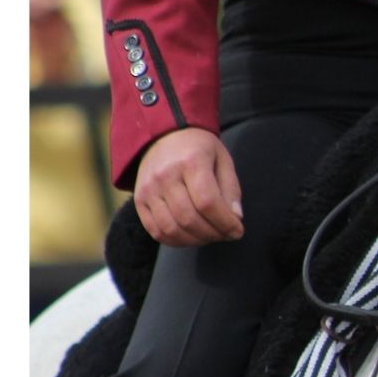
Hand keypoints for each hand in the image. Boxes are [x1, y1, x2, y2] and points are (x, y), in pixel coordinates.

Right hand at [134, 129, 244, 246]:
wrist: (164, 135)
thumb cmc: (200, 149)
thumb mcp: (223, 160)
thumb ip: (231, 189)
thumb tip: (236, 218)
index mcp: (190, 161)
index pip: (207, 202)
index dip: (225, 222)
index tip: (238, 231)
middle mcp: (165, 176)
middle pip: (189, 218)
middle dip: (213, 234)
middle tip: (226, 235)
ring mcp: (148, 189)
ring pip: (172, 229)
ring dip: (196, 240)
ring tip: (211, 236)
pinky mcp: (139, 200)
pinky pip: (156, 231)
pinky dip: (176, 241)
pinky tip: (192, 237)